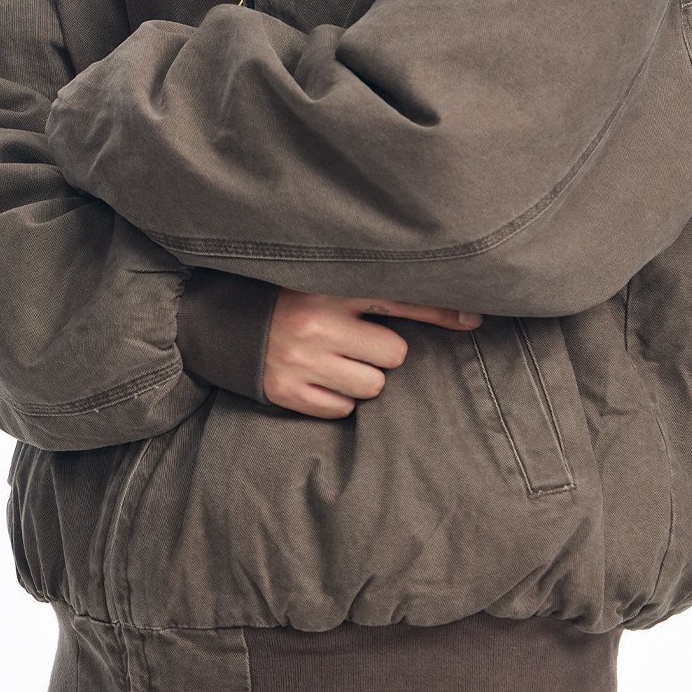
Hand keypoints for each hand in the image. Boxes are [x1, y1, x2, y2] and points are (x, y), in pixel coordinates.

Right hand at [262, 290, 482, 417]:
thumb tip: (443, 305)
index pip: (400, 298)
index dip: (441, 311)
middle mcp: (318, 323)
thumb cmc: (287, 303)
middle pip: (395, 353)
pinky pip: (343, 410)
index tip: (473, 319)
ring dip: (363, 378)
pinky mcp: (288, 393)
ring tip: (336, 361)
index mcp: (331, 287)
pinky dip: (338, 399)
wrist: (218, 325)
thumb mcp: (322, 281)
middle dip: (382, 352)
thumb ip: (368, 289)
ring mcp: (303, 361)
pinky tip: (319, 379)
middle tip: (356, 341)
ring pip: (373, 386)